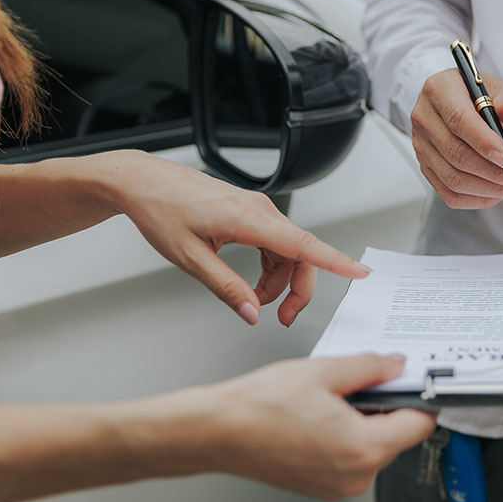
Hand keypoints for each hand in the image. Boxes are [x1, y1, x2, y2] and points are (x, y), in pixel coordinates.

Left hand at [103, 151, 369, 325]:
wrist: (144, 183)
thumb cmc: (161, 210)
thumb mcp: (189, 258)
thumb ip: (225, 287)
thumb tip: (251, 312)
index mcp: (248, 219)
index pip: (303, 244)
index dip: (335, 260)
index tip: (358, 271)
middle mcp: (259, 210)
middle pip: (301, 254)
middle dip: (298, 289)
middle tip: (283, 318)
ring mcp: (257, 210)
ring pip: (288, 252)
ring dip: (279, 282)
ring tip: (255, 301)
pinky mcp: (250, 214)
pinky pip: (274, 245)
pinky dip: (270, 268)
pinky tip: (253, 283)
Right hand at [203, 353, 435, 499]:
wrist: (218, 431)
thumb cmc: (260, 406)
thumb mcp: (324, 371)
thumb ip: (369, 367)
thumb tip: (396, 365)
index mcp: (362, 447)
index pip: (419, 425)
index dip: (422, 398)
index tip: (417, 382)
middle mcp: (356, 475)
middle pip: (397, 437)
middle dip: (387, 406)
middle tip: (365, 379)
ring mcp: (339, 486)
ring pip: (374, 447)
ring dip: (366, 420)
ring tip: (333, 397)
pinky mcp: (324, 487)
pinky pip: (352, 459)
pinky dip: (347, 436)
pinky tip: (322, 415)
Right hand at [412, 69, 502, 208]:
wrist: (451, 100)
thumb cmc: (475, 93)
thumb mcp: (495, 88)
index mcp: (438, 90)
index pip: (458, 120)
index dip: (483, 142)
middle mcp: (423, 118)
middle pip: (455, 154)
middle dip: (493, 172)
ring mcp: (421, 145)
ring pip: (453, 178)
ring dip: (488, 188)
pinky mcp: (425, 166)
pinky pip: (449, 193)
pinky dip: (476, 199)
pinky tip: (497, 193)